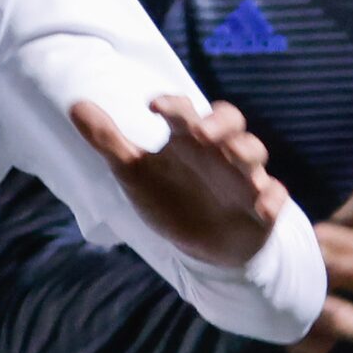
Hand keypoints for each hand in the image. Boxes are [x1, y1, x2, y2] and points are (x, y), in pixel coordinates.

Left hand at [73, 95, 288, 270]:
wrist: (205, 246)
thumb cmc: (171, 199)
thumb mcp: (134, 172)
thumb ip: (108, 141)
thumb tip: (75, 105)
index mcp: (188, 139)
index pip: (184, 110)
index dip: (173, 105)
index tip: (153, 106)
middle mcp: (219, 152)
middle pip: (230, 121)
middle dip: (220, 122)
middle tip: (202, 132)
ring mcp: (243, 178)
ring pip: (255, 152)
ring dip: (247, 152)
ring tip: (233, 157)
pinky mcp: (262, 208)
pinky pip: (276, 197)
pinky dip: (273, 200)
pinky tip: (262, 208)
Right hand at [289, 155, 352, 352]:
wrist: (244, 276)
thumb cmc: (304, 252)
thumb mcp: (336, 229)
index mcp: (327, 236)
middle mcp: (309, 261)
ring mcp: (293, 293)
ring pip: (340, 316)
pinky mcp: (280, 325)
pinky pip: (316, 344)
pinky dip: (325, 346)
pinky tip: (325, 341)